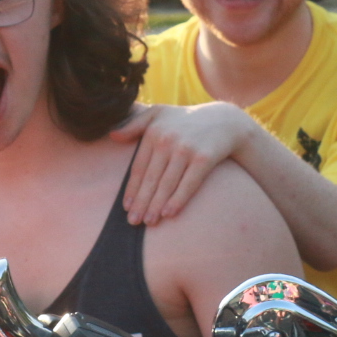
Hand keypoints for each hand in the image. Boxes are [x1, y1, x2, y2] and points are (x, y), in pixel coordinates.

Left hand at [110, 101, 253, 224]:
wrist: (224, 121)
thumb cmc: (185, 120)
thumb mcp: (159, 114)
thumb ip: (135, 123)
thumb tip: (112, 136)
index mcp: (154, 132)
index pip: (139, 167)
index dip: (132, 189)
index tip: (126, 207)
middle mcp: (168, 140)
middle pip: (151, 178)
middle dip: (141, 202)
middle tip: (133, 222)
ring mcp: (186, 149)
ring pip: (167, 183)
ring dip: (156, 205)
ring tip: (149, 222)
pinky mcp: (204, 158)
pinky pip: (188, 183)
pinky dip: (177, 200)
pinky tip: (168, 214)